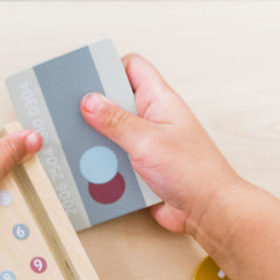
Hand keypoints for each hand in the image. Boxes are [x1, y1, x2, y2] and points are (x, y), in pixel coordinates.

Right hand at [79, 54, 241, 234]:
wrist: (209, 211)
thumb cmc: (194, 172)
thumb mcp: (147, 141)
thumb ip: (115, 120)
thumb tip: (89, 100)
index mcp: (159, 101)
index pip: (132, 68)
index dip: (108, 68)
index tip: (84, 80)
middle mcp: (152, 118)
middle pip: (115, 102)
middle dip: (93, 111)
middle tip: (70, 116)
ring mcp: (146, 143)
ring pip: (111, 134)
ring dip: (96, 143)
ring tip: (79, 148)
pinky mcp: (140, 167)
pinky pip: (114, 159)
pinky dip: (102, 165)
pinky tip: (92, 172)